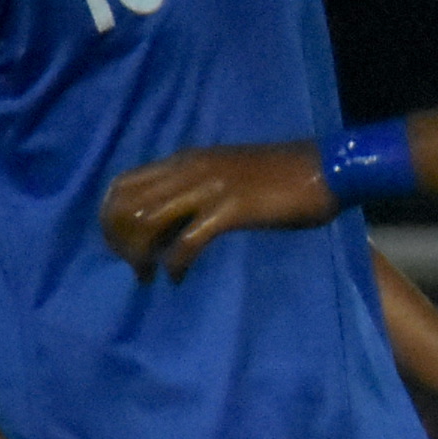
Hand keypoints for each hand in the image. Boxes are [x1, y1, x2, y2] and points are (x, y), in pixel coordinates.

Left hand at [102, 141, 338, 280]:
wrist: (327, 168)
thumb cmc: (284, 174)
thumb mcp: (226, 172)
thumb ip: (197, 186)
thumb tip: (173, 216)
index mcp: (184, 160)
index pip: (122, 184)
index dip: (110, 218)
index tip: (122, 244)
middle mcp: (187, 171)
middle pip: (126, 206)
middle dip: (120, 242)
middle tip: (134, 266)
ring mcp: (208, 190)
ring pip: (148, 223)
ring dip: (141, 255)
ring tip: (149, 276)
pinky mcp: (231, 211)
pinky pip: (187, 242)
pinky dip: (175, 264)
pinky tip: (178, 278)